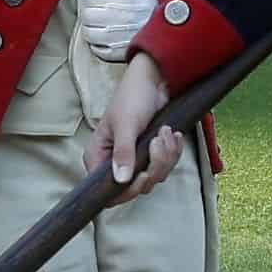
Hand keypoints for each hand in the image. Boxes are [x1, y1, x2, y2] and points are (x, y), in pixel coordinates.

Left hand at [76, 0, 152, 61]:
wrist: (176, 21)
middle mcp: (116, 18)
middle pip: (87, 16)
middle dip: (91, 12)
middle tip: (97, 11)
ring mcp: (117, 37)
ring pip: (89, 34)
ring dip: (92, 29)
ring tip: (100, 25)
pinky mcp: (120, 52)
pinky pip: (98, 51)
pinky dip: (98, 46)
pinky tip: (105, 39)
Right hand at [91, 51, 181, 188]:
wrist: (153, 80)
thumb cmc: (132, 97)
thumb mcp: (126, 124)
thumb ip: (123, 152)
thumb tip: (121, 180)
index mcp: (98, 157)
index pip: (108, 192)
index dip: (128, 190)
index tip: (144, 174)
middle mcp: (114, 162)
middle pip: (137, 186)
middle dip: (154, 166)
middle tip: (158, 141)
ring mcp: (134, 160)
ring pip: (154, 176)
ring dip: (166, 156)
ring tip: (165, 133)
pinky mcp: (151, 154)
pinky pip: (166, 166)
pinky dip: (173, 151)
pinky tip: (173, 135)